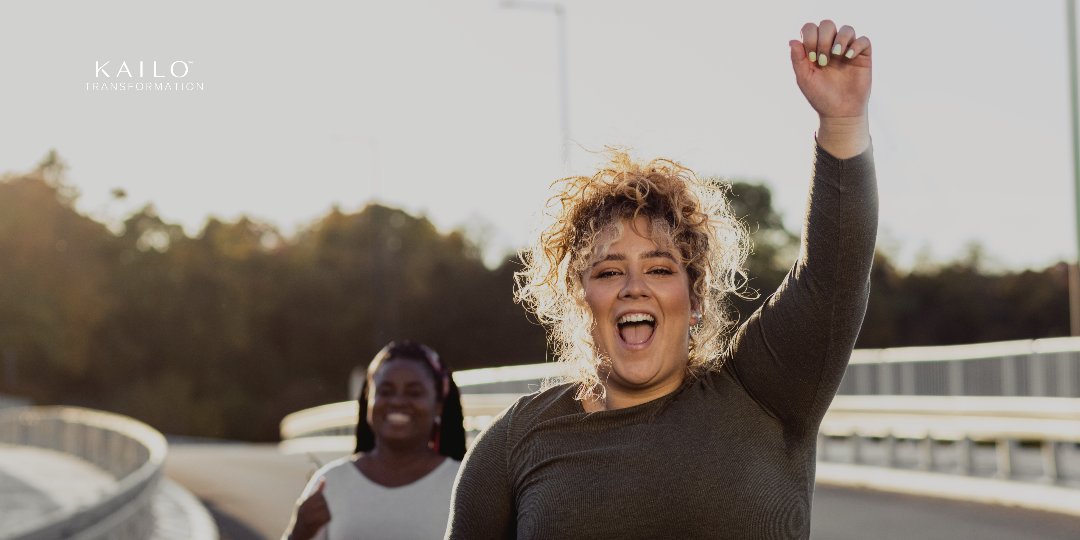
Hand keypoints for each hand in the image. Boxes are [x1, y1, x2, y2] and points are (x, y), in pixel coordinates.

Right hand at [288, 478, 330, 539]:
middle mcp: (305, 510)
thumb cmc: (302, 515)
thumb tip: (324, 478)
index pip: (318, 494)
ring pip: (326, 509)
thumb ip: (315, 491)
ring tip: (322, 514)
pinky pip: (327, 518)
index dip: (322, 497)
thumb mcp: (305, 502)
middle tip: (321, 508)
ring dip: (326, 511)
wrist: (297, 534)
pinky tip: (324, 519)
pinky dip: (327, 518)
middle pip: (323, 501)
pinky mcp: (315, 526)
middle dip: (325, 504)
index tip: (319, 502)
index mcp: (303, 503)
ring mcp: (310, 519)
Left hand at [789, 20, 871, 157]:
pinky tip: (848, 57)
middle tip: (823, 60)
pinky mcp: (863, 56)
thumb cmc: (820, 97)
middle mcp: (830, 46)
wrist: (839, 113)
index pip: (810, 28)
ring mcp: (847, 50)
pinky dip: (856, 45)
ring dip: (840, 39)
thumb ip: (798, 60)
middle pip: (827, 25)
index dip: (809, 37)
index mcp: (814, 49)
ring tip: (836, 54)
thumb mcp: (805, 79)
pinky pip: (863, 40)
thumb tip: (792, 41)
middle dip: (823, 39)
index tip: (811, 58)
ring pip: (846, 29)